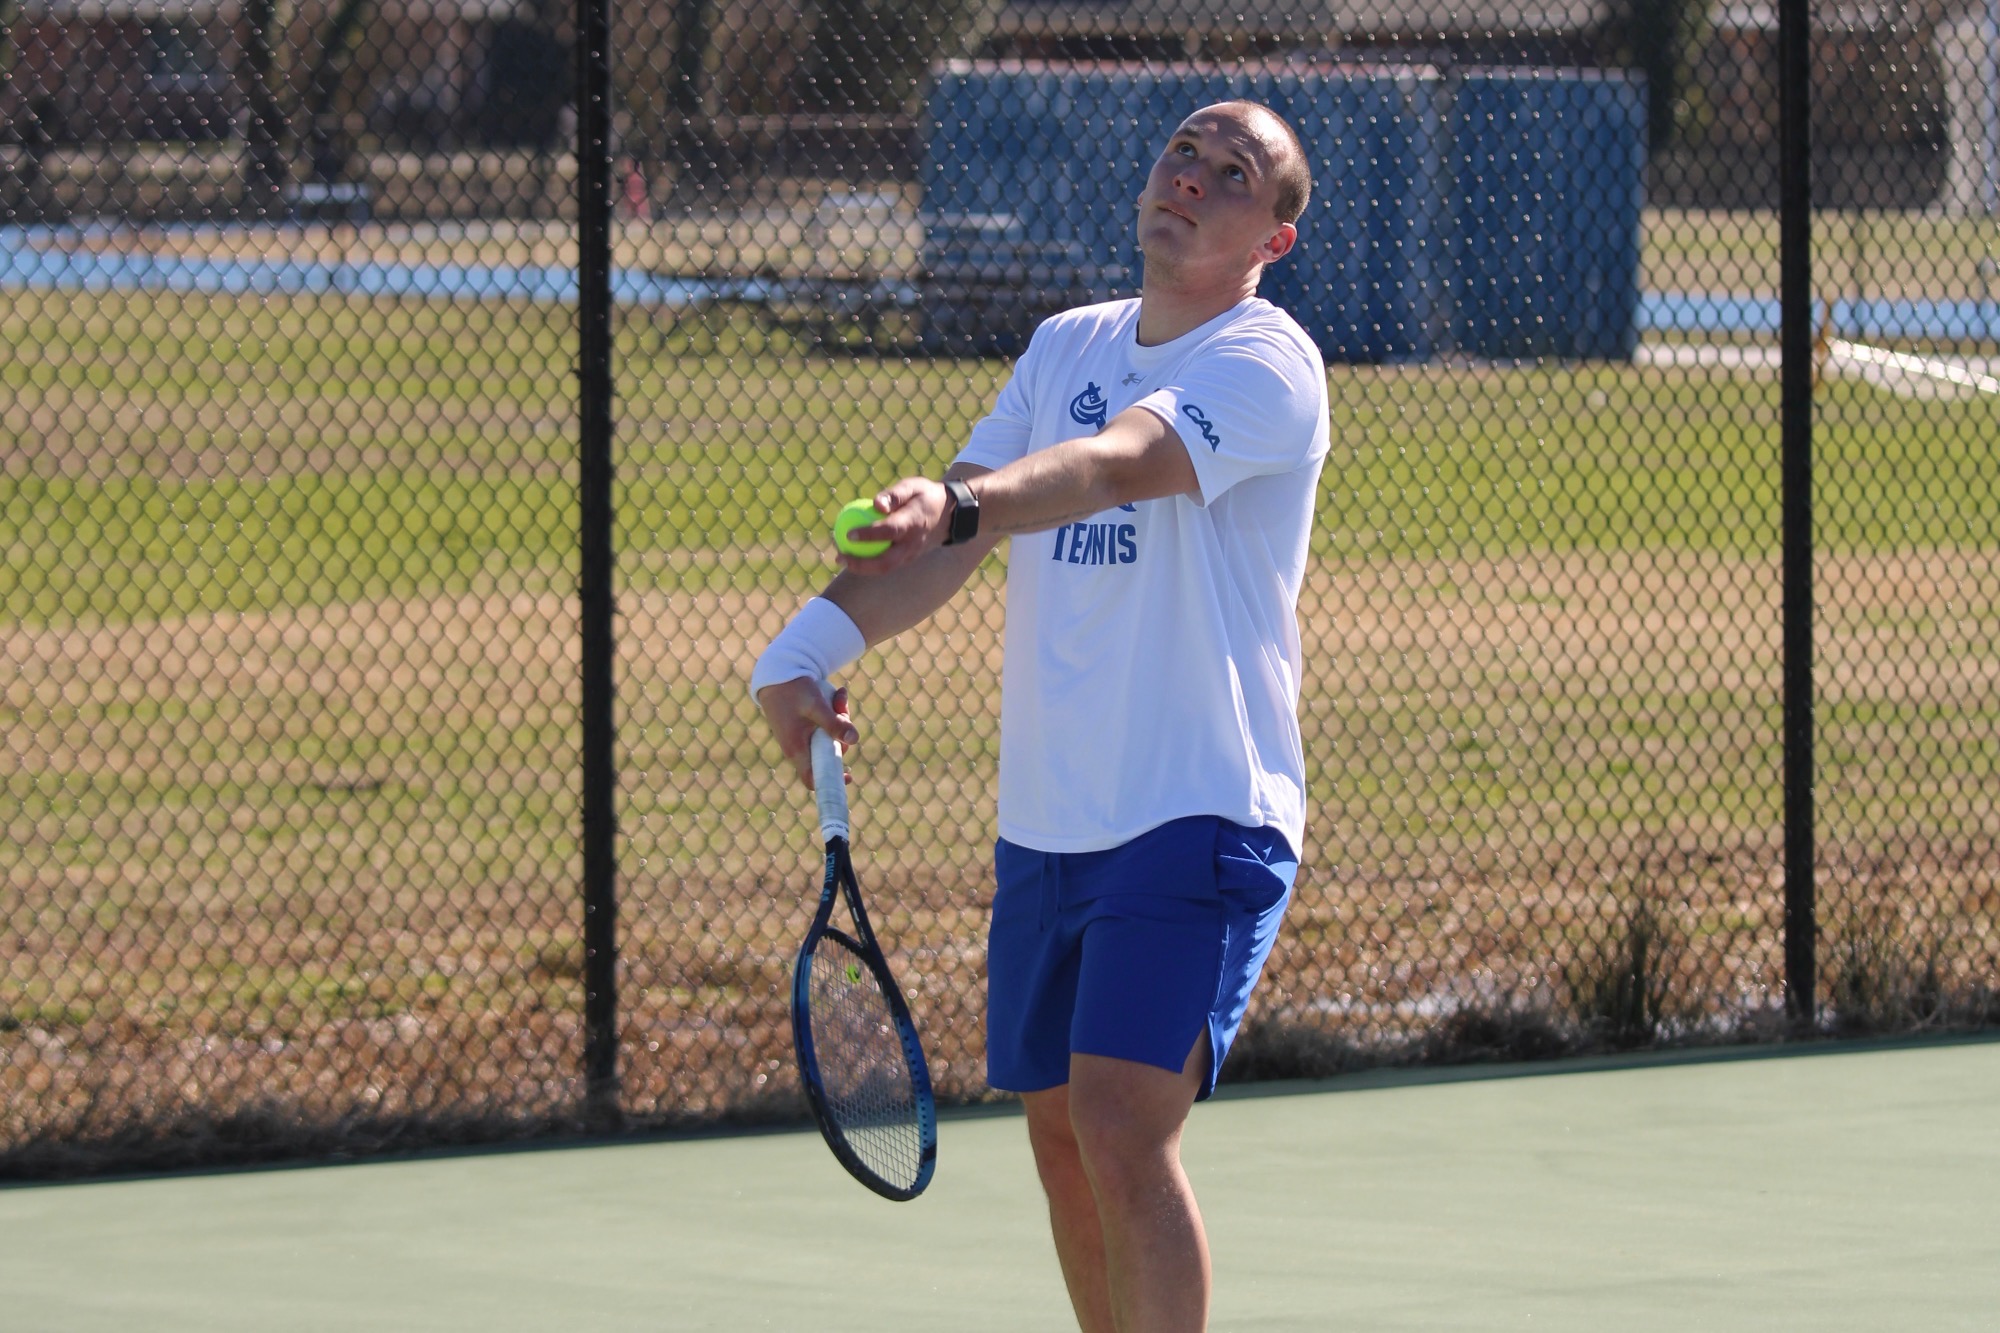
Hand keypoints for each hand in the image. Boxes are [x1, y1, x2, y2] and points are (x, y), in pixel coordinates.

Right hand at [758, 677, 859, 790]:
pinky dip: (833, 712)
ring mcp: (801, 735)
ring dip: (840, 719)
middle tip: (843, 712)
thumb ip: (834, 724)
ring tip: (840, 696)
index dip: (831, 780)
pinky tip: (838, 694)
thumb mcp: (816, 706)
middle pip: (828, 753)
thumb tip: (854, 741)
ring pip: (829, 737)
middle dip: (842, 735)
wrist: (777, 672)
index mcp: (796, 749)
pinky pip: (825, 725)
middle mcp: (798, 746)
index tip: (849, 776)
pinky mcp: (805, 725)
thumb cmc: (793, 690)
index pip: (812, 778)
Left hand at [836, 477, 950, 574]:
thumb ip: (894, 494)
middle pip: (886, 562)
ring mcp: (911, 554)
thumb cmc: (925, 496)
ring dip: (861, 567)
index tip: (848, 533)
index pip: (890, 531)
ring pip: (885, 568)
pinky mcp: (908, 559)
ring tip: (840, 558)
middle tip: (839, 555)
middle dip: (860, 563)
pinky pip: (886, 564)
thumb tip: (875, 504)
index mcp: (914, 523)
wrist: (949, 515)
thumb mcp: (913, 486)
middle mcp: (913, 543)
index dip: (869, 534)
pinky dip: (868, 563)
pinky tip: (852, 554)